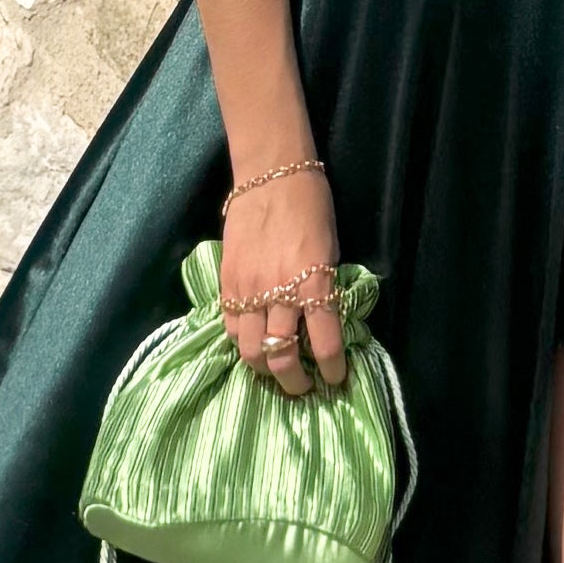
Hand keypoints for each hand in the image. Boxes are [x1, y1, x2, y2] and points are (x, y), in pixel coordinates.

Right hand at [221, 161, 346, 392]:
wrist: (271, 175)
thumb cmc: (312, 207)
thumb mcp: (331, 250)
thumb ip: (325, 289)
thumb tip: (324, 323)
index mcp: (315, 283)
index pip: (326, 343)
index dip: (333, 370)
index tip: (336, 380)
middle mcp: (281, 292)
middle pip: (282, 356)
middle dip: (294, 381)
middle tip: (302, 387)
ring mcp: (249, 289)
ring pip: (250, 350)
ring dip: (265, 369)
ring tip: (275, 371)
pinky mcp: (227, 282)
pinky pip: (231, 326)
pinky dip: (243, 342)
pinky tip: (253, 342)